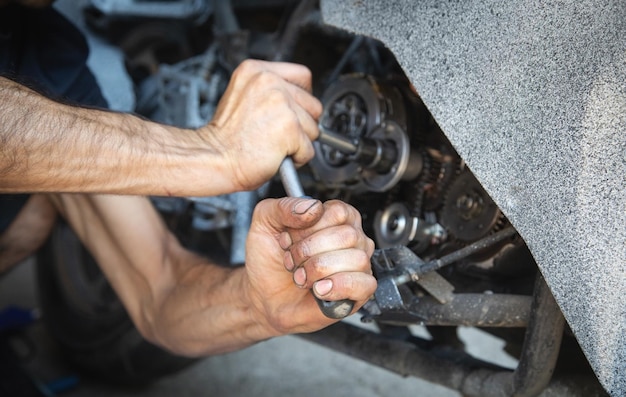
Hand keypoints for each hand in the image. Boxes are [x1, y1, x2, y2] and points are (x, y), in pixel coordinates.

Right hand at [203, 60, 322, 191]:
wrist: (213, 159)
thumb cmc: (225, 139)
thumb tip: (296, 102)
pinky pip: (309, 149)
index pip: (302, 76)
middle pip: (313, 104)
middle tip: (279, 134)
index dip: (302, 98)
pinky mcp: (291, 128)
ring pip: (314, 128)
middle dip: (302, 123)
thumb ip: (269, 92)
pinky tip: (276, 156)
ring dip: (299, 142)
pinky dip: (297, 158)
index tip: (294, 110)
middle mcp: (270, 82)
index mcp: (256, 71)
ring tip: (274, 145)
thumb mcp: (242, 97)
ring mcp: (282, 104)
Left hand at [244, 197, 376, 334]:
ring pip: (356, 259)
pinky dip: (339, 287)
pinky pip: (365, 284)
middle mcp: (352, 238)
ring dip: (319, 271)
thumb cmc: (270, 260)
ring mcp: (359, 264)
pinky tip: (320, 289)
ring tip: (302, 277)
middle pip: (347, 235)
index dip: (310, 228)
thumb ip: (284, 207)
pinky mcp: (361, 291)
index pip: (338, 212)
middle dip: (310, 251)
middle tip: (293, 261)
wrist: (265, 295)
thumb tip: (314, 208)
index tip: (290, 240)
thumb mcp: (265, 222)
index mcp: (335, 217)